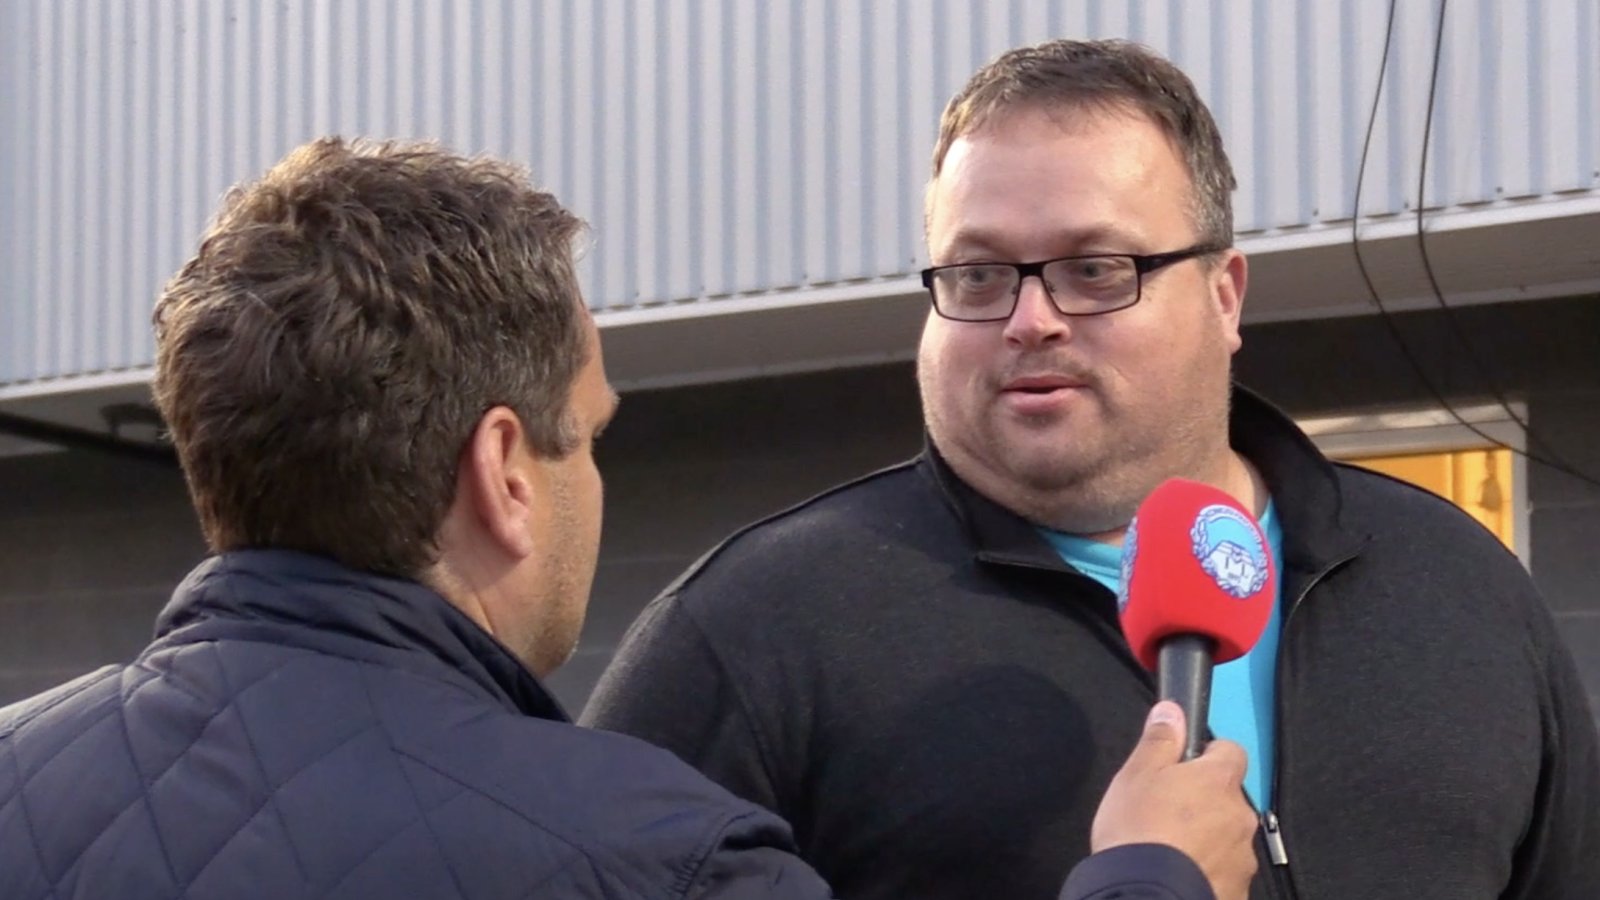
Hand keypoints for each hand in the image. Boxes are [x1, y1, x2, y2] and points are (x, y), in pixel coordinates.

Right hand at [1091, 701, 1258, 899]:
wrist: (1145, 894)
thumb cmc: (1138, 828)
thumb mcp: (1135, 775)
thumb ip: (1159, 741)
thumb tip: (1173, 710)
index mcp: (1218, 780)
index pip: (1231, 751)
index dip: (1208, 756)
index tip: (1183, 767)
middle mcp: (1240, 815)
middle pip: (1229, 798)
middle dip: (1206, 802)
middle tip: (1168, 814)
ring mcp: (1243, 857)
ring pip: (1229, 837)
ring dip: (1209, 839)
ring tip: (1172, 851)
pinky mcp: (1239, 890)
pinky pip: (1225, 871)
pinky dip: (1209, 870)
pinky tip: (1182, 875)